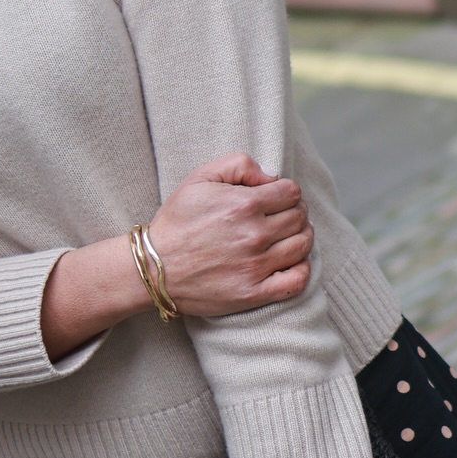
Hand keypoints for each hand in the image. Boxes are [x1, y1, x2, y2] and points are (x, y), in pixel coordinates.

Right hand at [149, 153, 313, 317]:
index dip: (287, 192)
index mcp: (243, 204)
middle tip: (280, 217)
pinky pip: (297, 281)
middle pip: (299, 217)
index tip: (276, 199)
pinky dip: (302, 269)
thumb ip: (238, 164)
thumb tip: (271, 177)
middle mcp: (254, 235)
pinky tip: (290, 262)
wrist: (153, 268)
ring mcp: (255, 266)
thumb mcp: (199, 178)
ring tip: (286, 237)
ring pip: (302, 245)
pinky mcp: (254, 293)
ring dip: (300, 237)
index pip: (292, 192)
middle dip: (294, 213)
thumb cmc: (177, 221)